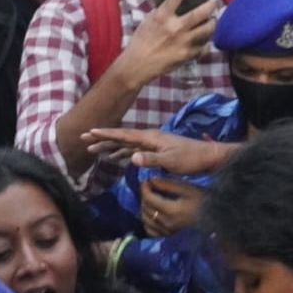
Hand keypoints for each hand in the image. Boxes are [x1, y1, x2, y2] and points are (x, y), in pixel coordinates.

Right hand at [83, 128, 232, 173]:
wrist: (208, 157)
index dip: (106, 134)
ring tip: (94, 150)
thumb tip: (130, 157)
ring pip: (125, 144)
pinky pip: (133, 150)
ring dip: (110, 147)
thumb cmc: (191, 159)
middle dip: (102, 139)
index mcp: (150, 138)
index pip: (123, 135)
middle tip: (84, 140)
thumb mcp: (171, 161)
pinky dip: (122, 153)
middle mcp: (149, 138)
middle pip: (121, 137)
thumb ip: (151, 159)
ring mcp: (152, 144)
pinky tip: (116, 156)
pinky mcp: (156, 151)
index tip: (90, 131)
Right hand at [112, 0, 215, 84]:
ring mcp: (183, 42)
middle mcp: (175, 27)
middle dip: (211, 5)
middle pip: (201, 12)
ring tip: (212, 20)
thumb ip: (163, 12)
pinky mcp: (187, 55)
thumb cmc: (141, 41)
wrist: (137, 65)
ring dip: (212, 23)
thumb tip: (177, 3)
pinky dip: (205, 42)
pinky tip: (203, 39)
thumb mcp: (149, 21)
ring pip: (207, 28)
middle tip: (213, 2)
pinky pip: (204, 46)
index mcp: (162, 16)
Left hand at [140, 177, 203, 236]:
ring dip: (144, 207)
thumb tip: (150, 180)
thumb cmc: (202, 199)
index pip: (149, 198)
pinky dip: (147, 221)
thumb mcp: (187, 188)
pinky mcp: (168, 235)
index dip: (144, 187)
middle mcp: (167, 223)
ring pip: (145, 219)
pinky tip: (152, 213)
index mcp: (171, 210)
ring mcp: (167, 231)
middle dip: (144, 195)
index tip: (146, 180)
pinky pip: (150, 230)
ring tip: (150, 198)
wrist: (214, 215)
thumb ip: (167, 184)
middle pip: (145, 208)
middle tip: (149, 187)